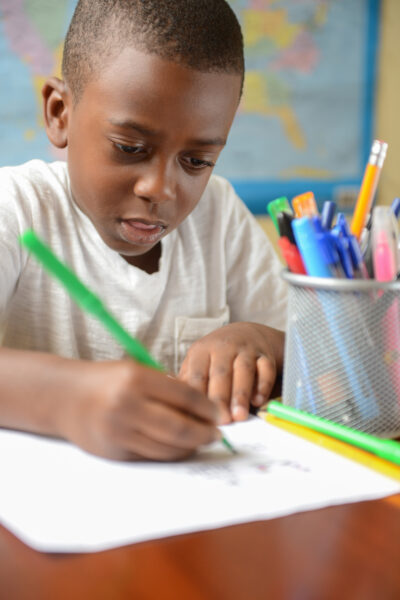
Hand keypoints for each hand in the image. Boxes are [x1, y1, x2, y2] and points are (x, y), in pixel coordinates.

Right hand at [61, 360, 220, 460]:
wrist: (66, 397)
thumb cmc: (107, 381)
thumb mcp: (136, 371)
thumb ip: (167, 387)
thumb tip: (204, 407)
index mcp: (136, 379)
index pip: (184, 396)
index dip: (207, 407)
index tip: (218, 414)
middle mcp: (127, 406)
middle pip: (179, 427)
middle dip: (204, 433)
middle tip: (215, 434)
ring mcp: (120, 432)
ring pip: (167, 447)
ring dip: (190, 447)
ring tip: (201, 441)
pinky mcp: (115, 452)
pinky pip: (152, 456)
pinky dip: (170, 453)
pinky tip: (179, 447)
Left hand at [178, 322, 283, 423]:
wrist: (246, 334)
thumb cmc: (215, 357)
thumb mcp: (197, 363)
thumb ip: (188, 383)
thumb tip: (174, 408)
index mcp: (201, 351)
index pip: (198, 374)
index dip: (198, 395)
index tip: (198, 417)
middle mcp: (223, 347)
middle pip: (221, 373)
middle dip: (221, 398)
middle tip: (221, 421)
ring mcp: (246, 350)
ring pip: (244, 370)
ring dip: (241, 394)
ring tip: (239, 416)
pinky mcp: (265, 356)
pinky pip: (266, 369)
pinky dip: (263, 385)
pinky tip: (259, 402)